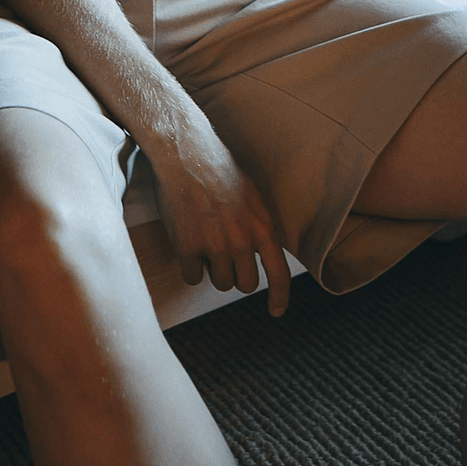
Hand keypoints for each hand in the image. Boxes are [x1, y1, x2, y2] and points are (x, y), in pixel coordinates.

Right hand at [148, 118, 291, 317]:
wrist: (187, 153)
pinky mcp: (188, 247)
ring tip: (205, 240)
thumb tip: (259, 255)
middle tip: (224, 253)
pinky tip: (187, 242)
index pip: (279, 273)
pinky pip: (192, 276)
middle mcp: (242, 240)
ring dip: (213, 269)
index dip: (279, 297)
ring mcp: (215, 245)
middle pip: (245, 284)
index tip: (275, 312)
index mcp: (263, 226)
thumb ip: (258, 228)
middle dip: (236, 274)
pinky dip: (190, 266)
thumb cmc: (219, 171)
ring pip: (220, 283)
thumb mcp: (252, 197)